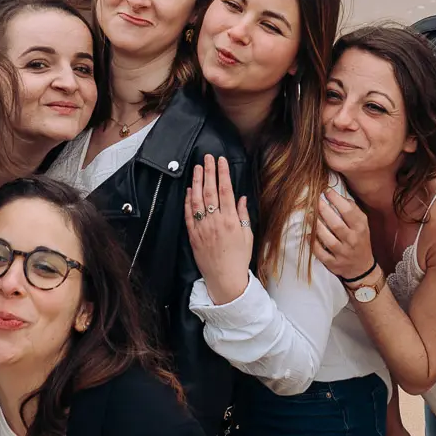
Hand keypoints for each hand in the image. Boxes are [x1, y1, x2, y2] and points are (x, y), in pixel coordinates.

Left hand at [185, 155, 251, 304]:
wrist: (225, 279)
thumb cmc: (239, 258)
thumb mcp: (248, 236)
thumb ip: (244, 215)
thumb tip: (242, 197)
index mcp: (232, 220)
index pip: (226, 190)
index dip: (223, 173)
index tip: (221, 160)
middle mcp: (216, 221)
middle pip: (210, 191)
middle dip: (209, 171)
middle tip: (207, 157)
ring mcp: (202, 228)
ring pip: (197, 200)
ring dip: (197, 182)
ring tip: (197, 168)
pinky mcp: (193, 235)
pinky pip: (188, 214)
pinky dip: (188, 200)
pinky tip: (189, 189)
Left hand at [310, 187, 375, 281]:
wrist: (362, 268)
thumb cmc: (360, 240)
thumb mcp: (362, 225)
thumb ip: (353, 210)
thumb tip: (338, 196)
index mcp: (360, 229)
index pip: (348, 212)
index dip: (336, 200)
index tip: (326, 191)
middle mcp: (352, 241)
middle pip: (336, 225)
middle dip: (323, 210)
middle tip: (315, 200)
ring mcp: (343, 254)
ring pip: (327, 239)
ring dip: (316, 226)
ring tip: (308, 214)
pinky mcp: (334, 264)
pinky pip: (320, 253)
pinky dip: (313, 243)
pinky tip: (308, 234)